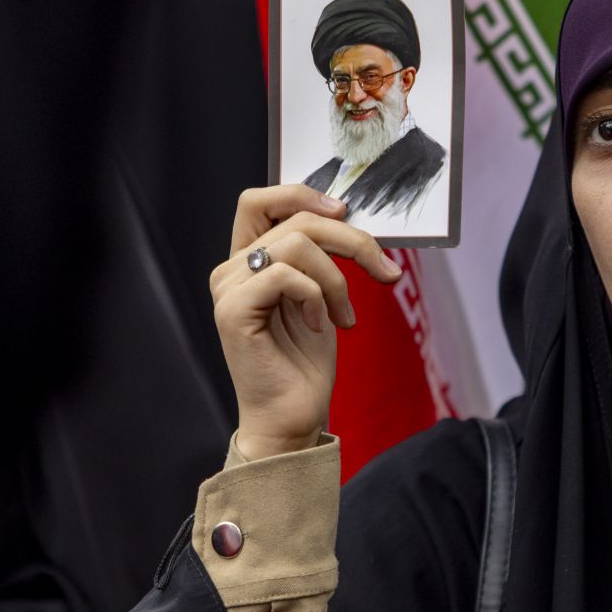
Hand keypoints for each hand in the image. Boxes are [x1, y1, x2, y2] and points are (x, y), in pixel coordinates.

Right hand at [210, 186, 401, 459]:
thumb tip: (349, 218)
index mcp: (247, 261)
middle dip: (352, 240)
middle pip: (296, 218)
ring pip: (296, 243)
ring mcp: (227, 289)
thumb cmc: (305, 363)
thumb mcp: (321, 297)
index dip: (302, 193)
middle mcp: (230, 270)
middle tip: (384, 271)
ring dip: (337, 279)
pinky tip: (321, 325)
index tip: (345, 213)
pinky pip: (286, 274)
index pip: (260, 200)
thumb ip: (320, 257)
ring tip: (344, 316)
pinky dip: (317, 297)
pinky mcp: (232, 310)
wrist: (292, 417)